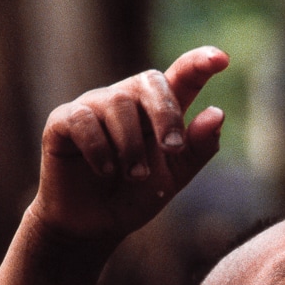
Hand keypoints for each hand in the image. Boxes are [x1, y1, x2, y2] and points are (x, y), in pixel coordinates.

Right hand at [29, 47, 228, 243]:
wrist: (94, 225)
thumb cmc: (133, 196)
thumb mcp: (173, 178)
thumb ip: (196, 149)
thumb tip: (217, 114)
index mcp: (156, 112)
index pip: (180, 77)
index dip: (199, 64)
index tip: (221, 59)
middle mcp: (126, 101)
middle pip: (150, 81)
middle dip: (166, 114)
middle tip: (171, 149)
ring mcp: (94, 107)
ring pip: (117, 104)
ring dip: (132, 146)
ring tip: (135, 176)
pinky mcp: (63, 121)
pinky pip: (84, 120)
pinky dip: (99, 149)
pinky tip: (106, 171)